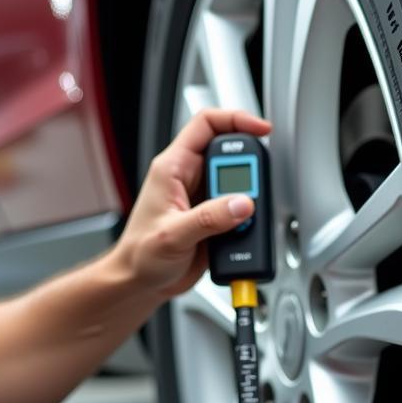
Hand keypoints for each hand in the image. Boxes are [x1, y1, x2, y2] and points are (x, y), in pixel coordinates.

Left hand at [113, 109, 272, 298]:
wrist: (140, 283)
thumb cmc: (140, 255)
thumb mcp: (173, 235)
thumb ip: (209, 218)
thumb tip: (241, 204)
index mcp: (173, 167)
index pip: (206, 125)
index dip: (235, 119)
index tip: (260, 129)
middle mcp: (189, 178)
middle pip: (229, 154)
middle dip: (248, 169)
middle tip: (252, 189)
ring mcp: (204, 198)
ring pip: (238, 183)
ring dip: (249, 197)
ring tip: (245, 217)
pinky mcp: (215, 218)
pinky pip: (240, 208)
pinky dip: (249, 218)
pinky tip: (244, 231)